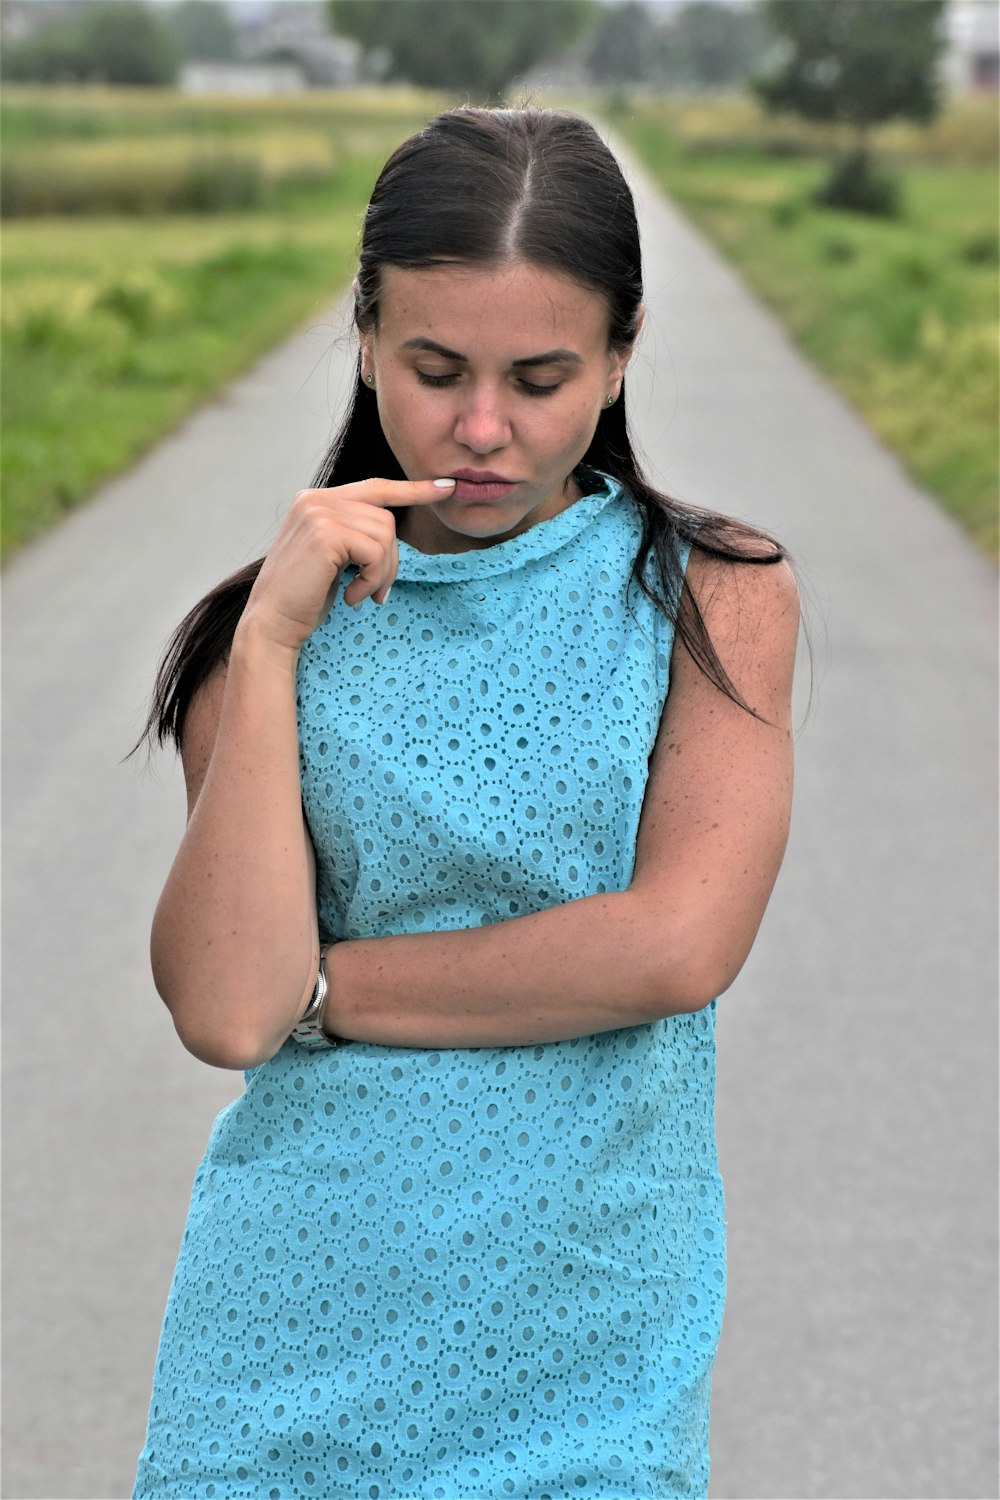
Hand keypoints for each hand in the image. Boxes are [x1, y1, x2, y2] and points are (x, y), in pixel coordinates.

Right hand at [238, 477, 455, 652]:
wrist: (272, 624)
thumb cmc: (304, 598)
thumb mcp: (333, 558)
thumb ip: (354, 534)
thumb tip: (391, 532)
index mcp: (315, 501)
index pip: (375, 487)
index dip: (413, 489)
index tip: (447, 487)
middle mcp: (314, 499)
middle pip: (386, 519)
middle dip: (391, 561)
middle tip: (376, 592)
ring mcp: (317, 513)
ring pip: (385, 536)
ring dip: (382, 574)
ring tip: (361, 595)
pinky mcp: (325, 533)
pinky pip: (376, 552)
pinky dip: (373, 580)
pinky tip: (351, 597)